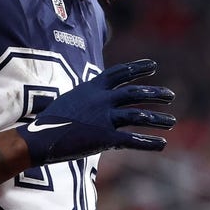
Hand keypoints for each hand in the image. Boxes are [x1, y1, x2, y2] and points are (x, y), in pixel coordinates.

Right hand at [16, 59, 174, 164]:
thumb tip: (94, 97)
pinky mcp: (105, 138)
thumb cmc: (50, 121)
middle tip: (170, 95)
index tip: (153, 66)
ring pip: (138, 115)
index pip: (119, 72)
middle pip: (134, 92)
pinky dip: (149, 142)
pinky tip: (162, 144)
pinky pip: (132, 140)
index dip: (137, 68)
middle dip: (154, 93)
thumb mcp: (69, 100)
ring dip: (157, 118)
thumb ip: (86, 98)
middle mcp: (101, 99)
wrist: (38, 138)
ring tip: (172, 121)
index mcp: (91, 87)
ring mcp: (104, 118)